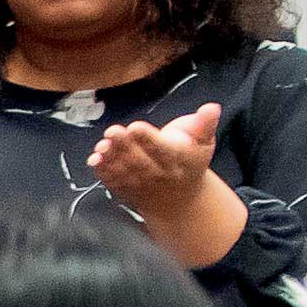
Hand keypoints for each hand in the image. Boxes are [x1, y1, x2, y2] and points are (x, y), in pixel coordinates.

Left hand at [89, 103, 225, 211]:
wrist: (179, 199)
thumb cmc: (190, 161)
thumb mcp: (203, 141)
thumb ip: (205, 124)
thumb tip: (211, 107)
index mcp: (178, 159)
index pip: (163, 149)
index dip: (148, 138)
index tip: (136, 127)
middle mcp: (158, 173)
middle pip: (140, 160)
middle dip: (125, 145)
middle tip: (112, 131)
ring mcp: (139, 183)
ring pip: (124, 171)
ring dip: (111, 158)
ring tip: (102, 145)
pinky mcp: (124, 188)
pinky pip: (112, 180)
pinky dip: (102, 171)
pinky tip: (94, 159)